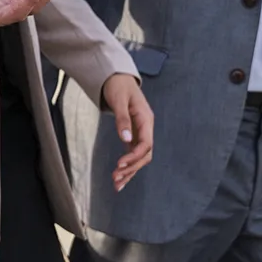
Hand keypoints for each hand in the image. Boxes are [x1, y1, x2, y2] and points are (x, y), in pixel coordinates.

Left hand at [99, 73, 153, 190]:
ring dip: (129, 171)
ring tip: (116, 184)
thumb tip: (125, 138)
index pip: (145, 144)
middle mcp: (146, 128)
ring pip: (140, 157)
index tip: (120, 164)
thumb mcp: (119, 100)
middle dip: (131, 168)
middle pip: (144, 155)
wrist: (117, 78)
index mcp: (146, 119)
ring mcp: (140, 132)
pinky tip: (119, 178)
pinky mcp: (133, 135)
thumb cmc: (118, 86)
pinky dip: (127, 166)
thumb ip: (123, 119)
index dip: (134, 156)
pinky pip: (133, 154)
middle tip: (115, 178)